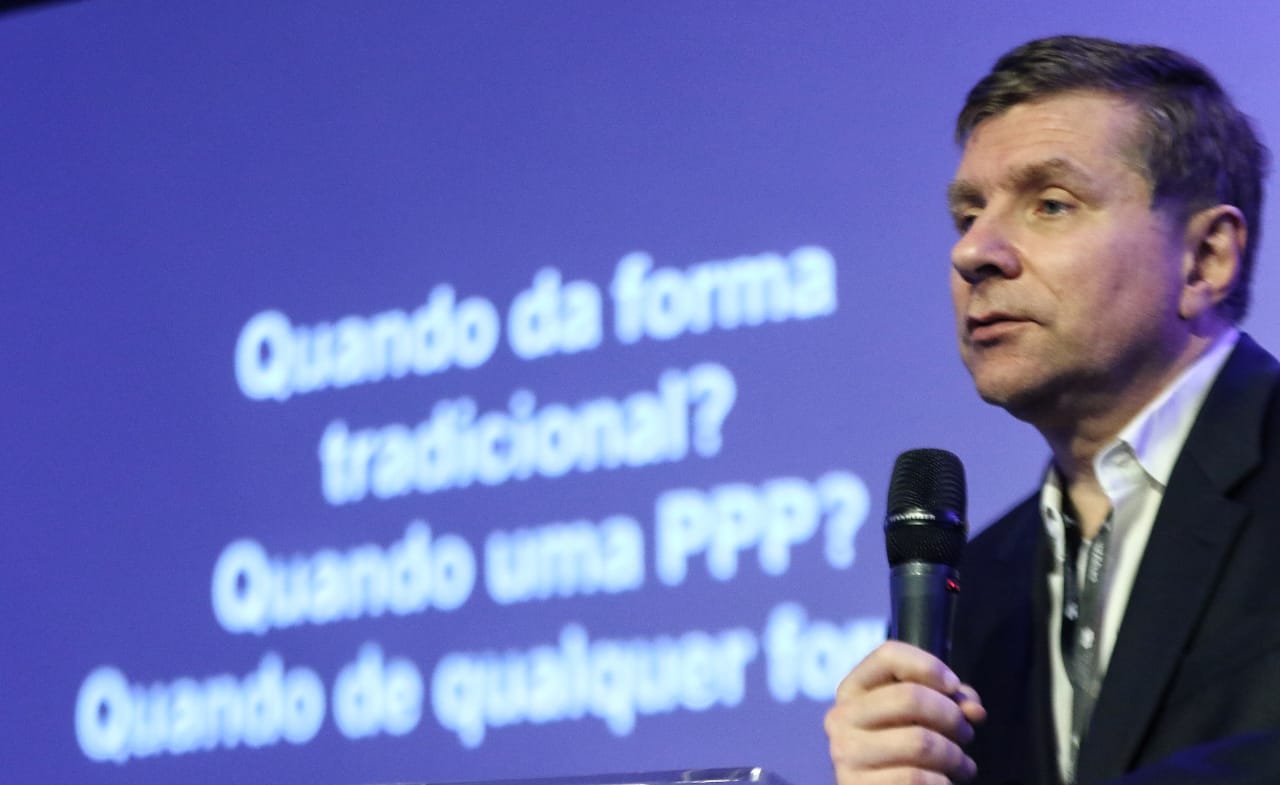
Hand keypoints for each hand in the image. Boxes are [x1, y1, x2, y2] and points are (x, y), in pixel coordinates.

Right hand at [825, 640, 986, 784]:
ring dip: (954, 755)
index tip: (954, 687)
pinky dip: (941, 782)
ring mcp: (846, 754)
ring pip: (919, 741)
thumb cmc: (903, 752)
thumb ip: (948, 702)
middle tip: (966, 733)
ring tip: (963, 764)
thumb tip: (972, 709)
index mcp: (852, 690)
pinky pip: (915, 778)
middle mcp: (841, 717)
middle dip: (951, 716)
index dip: (929, 666)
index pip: (888, 656)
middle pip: (910, 697)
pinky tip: (944, 782)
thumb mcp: (922, 718)